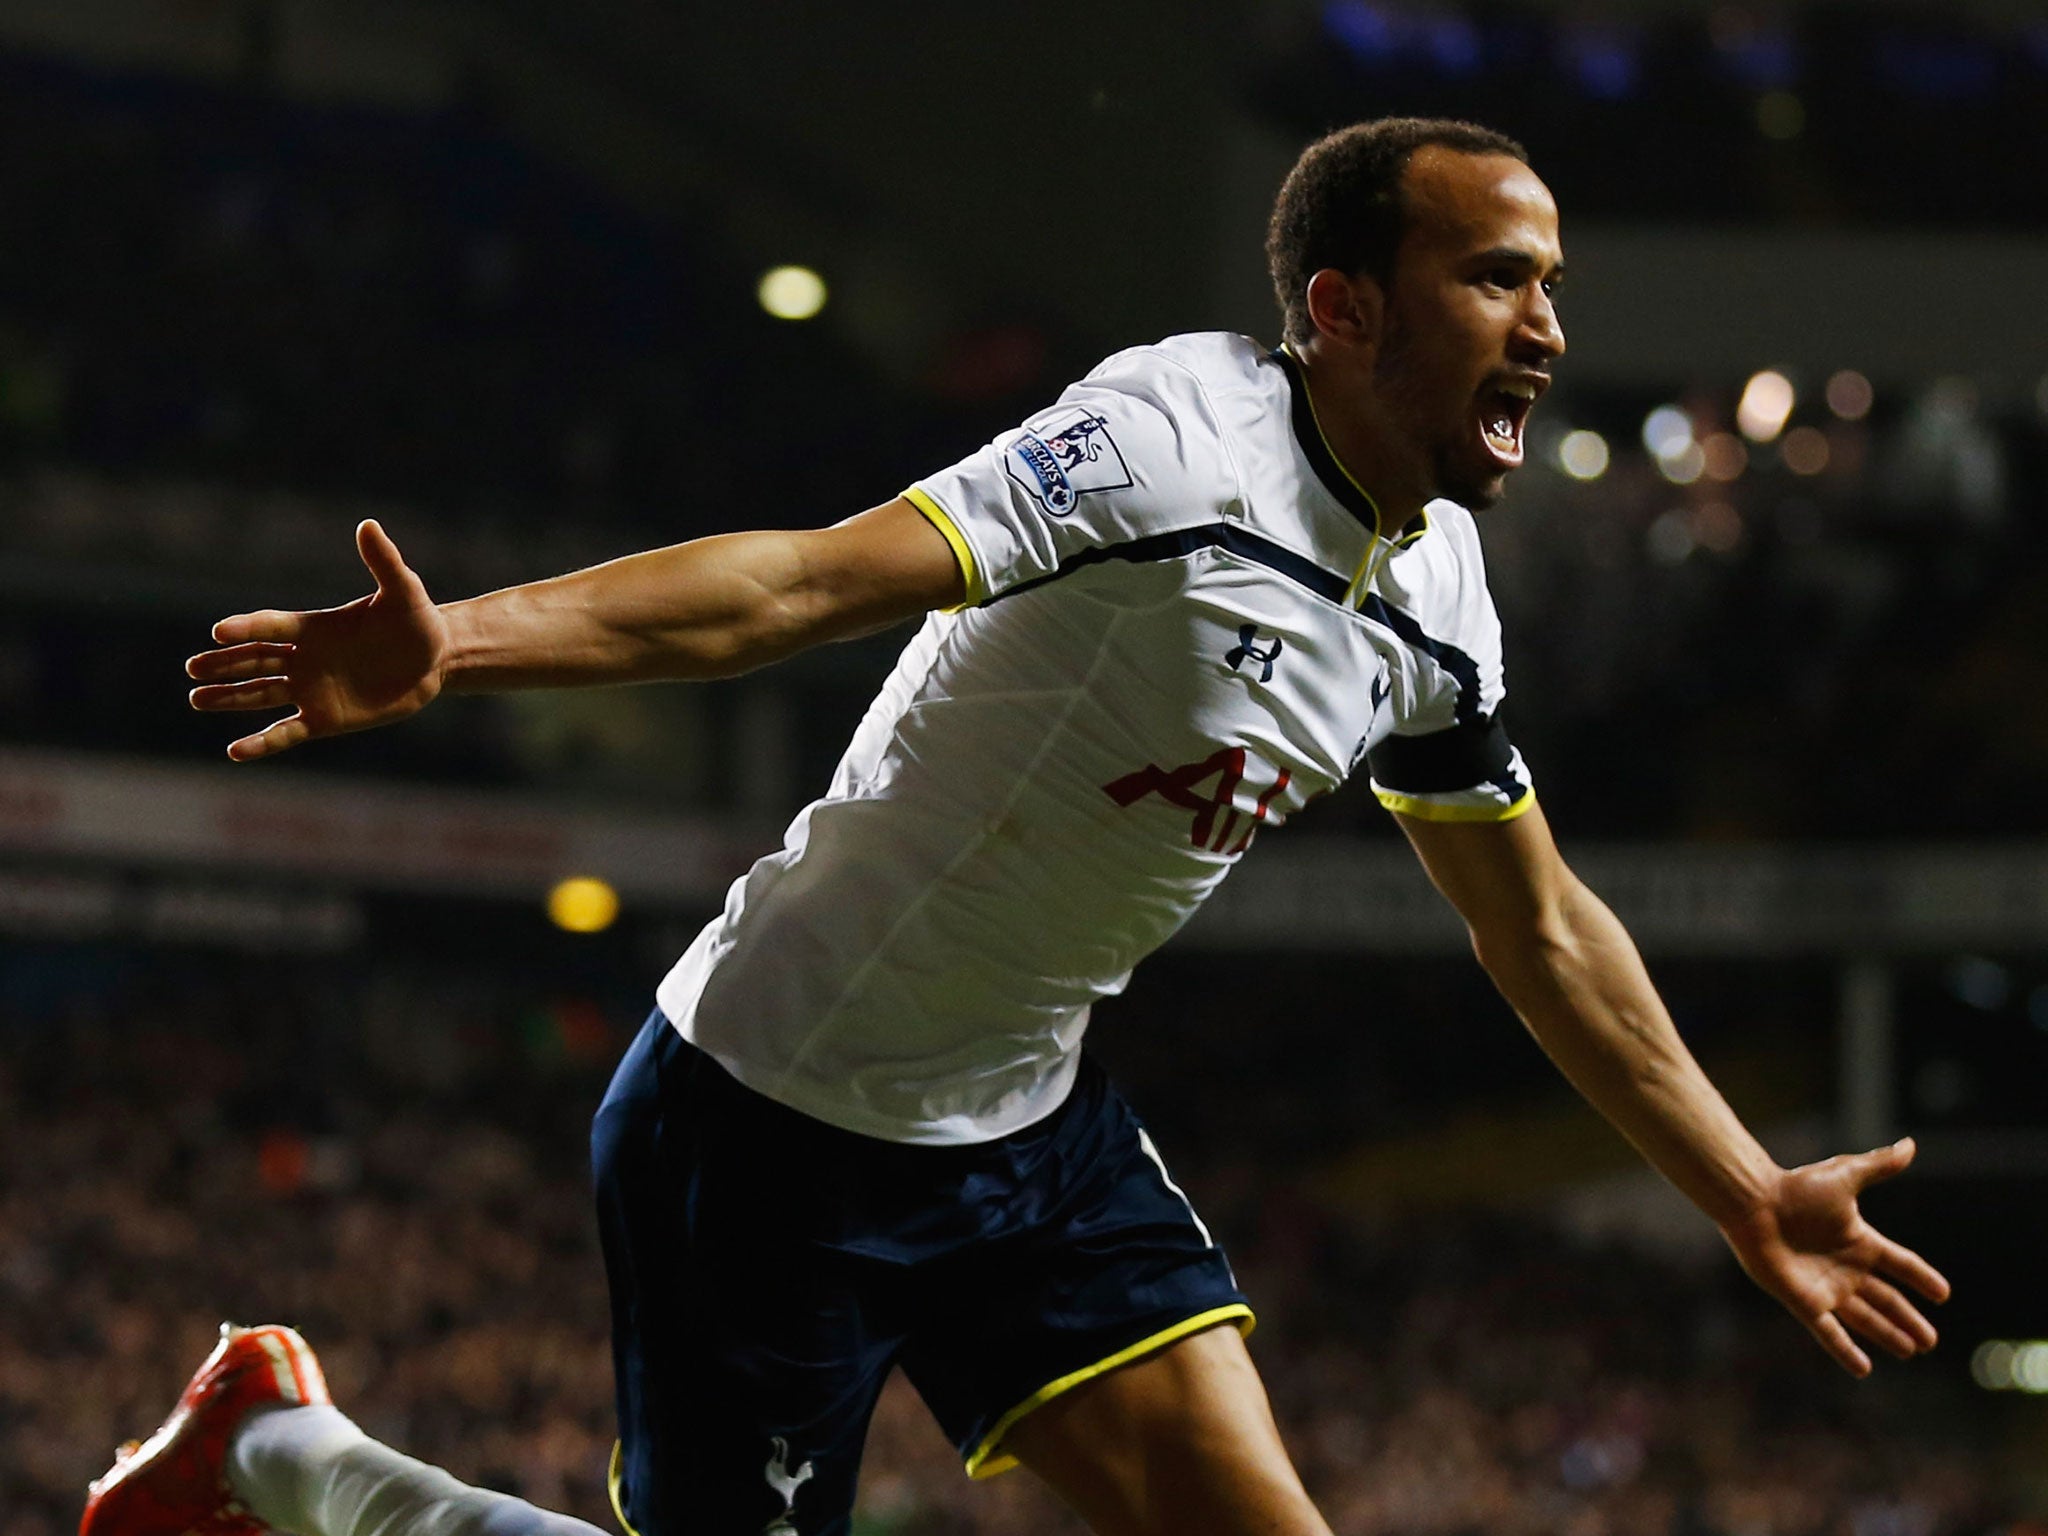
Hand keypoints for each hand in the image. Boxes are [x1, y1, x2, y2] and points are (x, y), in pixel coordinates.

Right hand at [187, 521, 448, 760]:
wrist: (436, 659)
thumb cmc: (417, 619)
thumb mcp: (403, 590)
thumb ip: (384, 561)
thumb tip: (368, 525)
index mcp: (314, 626)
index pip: (271, 626)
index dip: (246, 628)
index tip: (218, 631)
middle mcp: (305, 657)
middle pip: (254, 660)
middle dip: (224, 664)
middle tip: (193, 669)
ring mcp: (311, 689)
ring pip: (260, 694)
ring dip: (228, 698)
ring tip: (196, 699)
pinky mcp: (324, 719)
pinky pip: (286, 732)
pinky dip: (262, 743)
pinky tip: (234, 751)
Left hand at [1719, 1137, 1949, 1376]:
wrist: (1753, 1204)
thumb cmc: (1795, 1189)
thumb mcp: (1844, 1177)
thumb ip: (1877, 1166)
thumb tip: (1910, 1145)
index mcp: (1858, 1240)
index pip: (1900, 1263)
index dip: (1921, 1277)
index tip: (1943, 1293)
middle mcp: (1845, 1267)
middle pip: (1887, 1299)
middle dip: (1909, 1319)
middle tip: (1931, 1341)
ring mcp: (1825, 1287)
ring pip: (1865, 1318)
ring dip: (1888, 1334)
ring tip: (1911, 1350)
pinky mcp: (1804, 1302)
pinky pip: (1829, 1333)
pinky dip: (1846, 1351)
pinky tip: (1864, 1369)